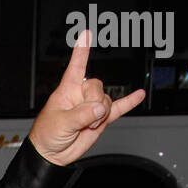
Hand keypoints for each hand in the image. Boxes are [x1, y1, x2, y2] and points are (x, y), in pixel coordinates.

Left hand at [27, 28, 144, 166]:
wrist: (53, 154)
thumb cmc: (48, 134)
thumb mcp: (61, 122)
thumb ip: (82, 114)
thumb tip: (101, 108)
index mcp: (67, 90)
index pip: (76, 66)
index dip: (81, 51)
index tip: (86, 34)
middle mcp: (81, 95)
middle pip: (97, 86)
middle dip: (93, 102)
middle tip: (84, 118)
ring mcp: (92, 107)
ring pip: (106, 100)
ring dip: (101, 114)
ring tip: (89, 126)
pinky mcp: (100, 120)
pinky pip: (118, 108)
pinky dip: (129, 102)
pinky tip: (139, 95)